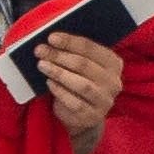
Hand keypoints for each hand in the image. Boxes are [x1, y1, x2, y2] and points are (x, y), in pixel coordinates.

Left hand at [29, 30, 123, 145]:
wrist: (84, 116)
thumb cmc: (80, 82)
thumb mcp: (82, 66)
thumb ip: (74, 53)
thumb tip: (53, 40)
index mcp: (113, 63)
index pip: (91, 48)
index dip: (70, 42)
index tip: (51, 37)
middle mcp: (113, 82)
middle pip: (84, 65)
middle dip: (59, 56)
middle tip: (40, 51)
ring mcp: (104, 101)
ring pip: (82, 84)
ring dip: (59, 72)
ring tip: (42, 65)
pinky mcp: (93, 116)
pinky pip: (75, 102)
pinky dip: (60, 91)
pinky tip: (49, 83)